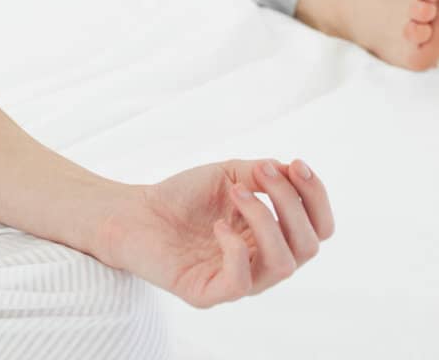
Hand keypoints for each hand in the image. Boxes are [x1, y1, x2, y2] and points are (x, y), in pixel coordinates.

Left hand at [99, 156, 333, 308]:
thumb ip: (261, 174)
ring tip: (235, 192)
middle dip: (291, 203)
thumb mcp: (229, 174)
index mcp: (273, 236)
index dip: (316, 196)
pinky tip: (218, 225)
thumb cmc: (185, 196)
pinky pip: (241, 283)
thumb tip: (291, 171)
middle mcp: (263, 263)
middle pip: (308, 246)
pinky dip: (235, 248)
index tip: (296, 163)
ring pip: (283, 264)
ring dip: (265, 219)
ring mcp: (239, 281)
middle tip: (260, 173)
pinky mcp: (209, 293)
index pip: (318, 227)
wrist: (136, 212)